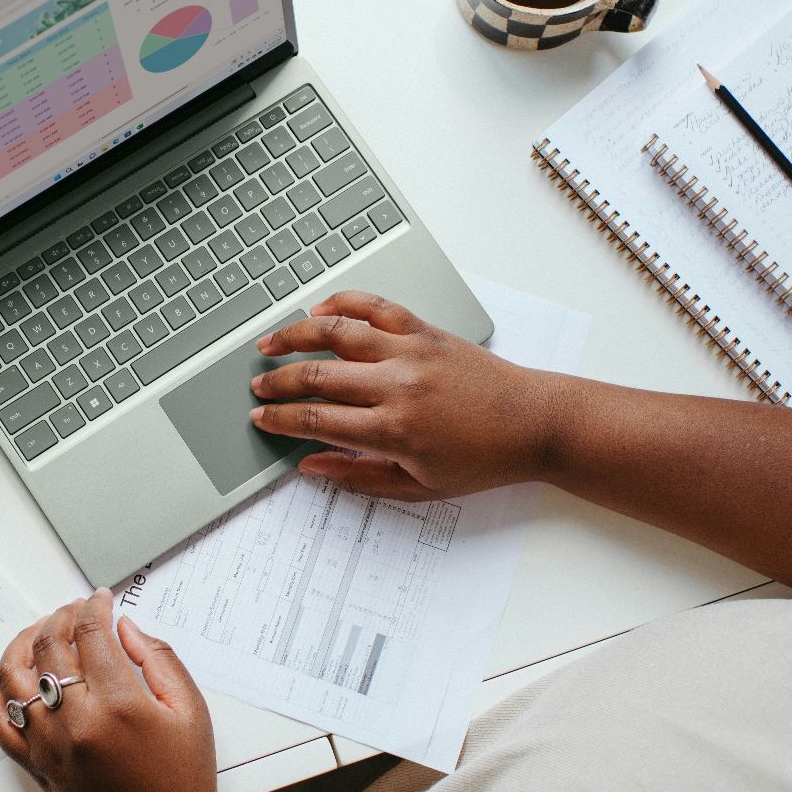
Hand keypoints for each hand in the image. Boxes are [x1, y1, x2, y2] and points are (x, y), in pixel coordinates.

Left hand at [0, 590, 235, 791]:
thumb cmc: (183, 784)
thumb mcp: (191, 712)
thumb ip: (158, 659)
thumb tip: (125, 628)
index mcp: (119, 706)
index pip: (91, 634)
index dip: (94, 607)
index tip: (101, 599)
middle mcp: (75, 723)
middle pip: (49, 647)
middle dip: (61, 617)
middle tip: (76, 610)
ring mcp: (48, 745)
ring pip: (13, 677)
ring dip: (23, 643)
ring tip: (40, 632)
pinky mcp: (35, 765)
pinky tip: (11, 675)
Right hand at [249, 291, 554, 499]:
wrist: (533, 424)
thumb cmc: (482, 459)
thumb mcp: (419, 487)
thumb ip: (359, 477)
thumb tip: (311, 466)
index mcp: (392, 430)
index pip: (315, 420)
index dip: (280, 420)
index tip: (261, 419)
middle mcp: (396, 385)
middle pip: (316, 375)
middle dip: (277, 382)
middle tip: (258, 387)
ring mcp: (410, 352)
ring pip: (336, 333)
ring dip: (295, 335)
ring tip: (270, 342)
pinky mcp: (426, 331)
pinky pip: (375, 307)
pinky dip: (344, 303)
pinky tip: (320, 310)